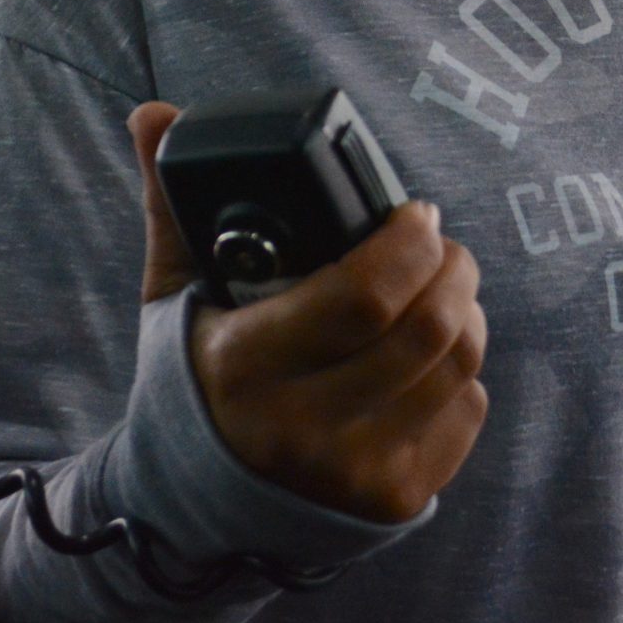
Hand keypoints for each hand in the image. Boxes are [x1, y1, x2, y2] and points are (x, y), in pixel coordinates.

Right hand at [129, 102, 488, 522]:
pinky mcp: (396, 499)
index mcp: (245, 369)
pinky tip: (428, 358)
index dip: (408, 242)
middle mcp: (302, 430)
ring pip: (459, 365)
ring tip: (441, 288)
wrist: (198, 509)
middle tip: (440, 244)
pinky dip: (461, 372)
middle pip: (427, 328)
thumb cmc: (194, 383)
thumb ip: (174, 208)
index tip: (414, 213)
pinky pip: (468, 410)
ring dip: (465, 311)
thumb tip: (154, 113)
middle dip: (452, 266)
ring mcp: (355, 473)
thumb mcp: (173, 301)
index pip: (362, 298)